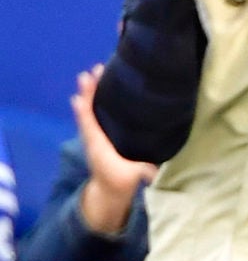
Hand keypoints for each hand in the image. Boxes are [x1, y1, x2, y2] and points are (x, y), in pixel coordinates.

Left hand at [70, 65, 153, 235]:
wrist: (109, 189)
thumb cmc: (119, 181)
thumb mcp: (130, 178)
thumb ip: (140, 172)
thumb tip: (154, 170)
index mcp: (98, 144)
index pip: (88, 122)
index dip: (85, 106)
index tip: (82, 90)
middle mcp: (92, 135)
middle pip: (87, 109)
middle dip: (89, 91)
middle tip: (92, 71)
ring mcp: (95, 133)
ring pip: (90, 108)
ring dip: (92, 90)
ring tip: (97, 72)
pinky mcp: (101, 132)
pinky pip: (95, 111)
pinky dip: (97, 97)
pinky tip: (103, 87)